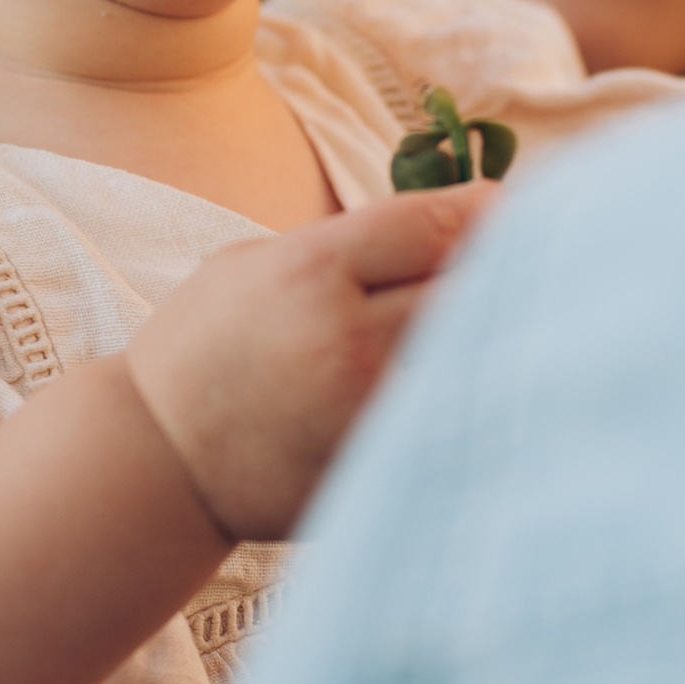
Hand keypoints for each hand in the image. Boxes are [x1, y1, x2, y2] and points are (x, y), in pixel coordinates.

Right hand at [123, 184, 492, 543]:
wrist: (155, 459)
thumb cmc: (206, 347)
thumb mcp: (256, 263)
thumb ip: (348, 243)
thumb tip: (457, 222)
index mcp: (313, 270)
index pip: (441, 224)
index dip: (491, 213)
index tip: (510, 215)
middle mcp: (347, 339)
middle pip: (473, 291)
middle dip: (505, 275)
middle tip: (530, 268)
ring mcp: (366, 413)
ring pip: (474, 362)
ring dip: (498, 341)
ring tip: (514, 327)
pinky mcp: (376, 470)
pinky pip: (452, 424)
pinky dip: (470, 402)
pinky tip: (478, 391)